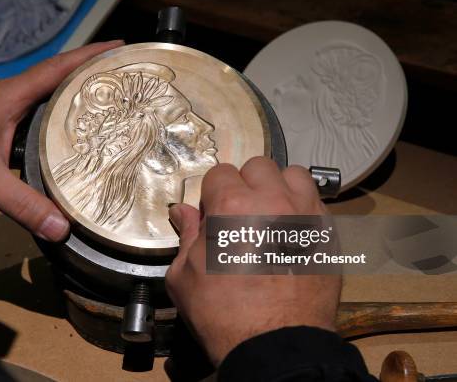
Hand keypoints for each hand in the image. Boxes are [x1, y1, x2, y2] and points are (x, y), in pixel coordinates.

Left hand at [0, 40, 123, 240]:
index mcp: (9, 97)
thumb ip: (22, 204)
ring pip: (41, 106)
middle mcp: (6, 101)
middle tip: (121, 85)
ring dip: (69, 106)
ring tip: (102, 114)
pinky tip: (62, 148)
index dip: (90, 56)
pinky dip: (50, 130)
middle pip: (54, 84)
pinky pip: (28, 126)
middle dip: (87, 80)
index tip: (120, 49)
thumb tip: (63, 229)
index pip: (57, 69)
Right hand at [165, 157, 340, 365]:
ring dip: (280, 187)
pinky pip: (316, 203)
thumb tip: (183, 211)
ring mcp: (306, 215)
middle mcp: (272, 200)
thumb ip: (186, 235)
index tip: (213, 215)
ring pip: (294, 175)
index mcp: (232, 205)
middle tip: (240, 213)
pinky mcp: (329, 234)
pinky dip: (302, 209)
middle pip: (259, 166)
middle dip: (246, 184)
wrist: (274, 345)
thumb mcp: (185, 276)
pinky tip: (292, 234)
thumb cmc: (223, 313)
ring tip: (272, 214)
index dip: (212, 194)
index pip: (220, 173)